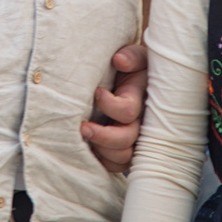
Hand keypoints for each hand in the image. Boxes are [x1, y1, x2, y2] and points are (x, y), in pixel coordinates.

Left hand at [83, 43, 146, 172]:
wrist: (129, 76)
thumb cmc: (130, 66)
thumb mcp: (134, 56)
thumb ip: (130, 56)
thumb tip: (119, 60)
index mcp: (139, 100)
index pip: (128, 111)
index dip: (110, 105)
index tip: (97, 92)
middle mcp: (138, 123)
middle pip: (127, 139)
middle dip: (103, 136)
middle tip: (83, 127)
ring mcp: (131, 138)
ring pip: (122, 156)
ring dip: (102, 150)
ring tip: (84, 138)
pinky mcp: (122, 149)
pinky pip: (115, 165)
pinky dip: (102, 161)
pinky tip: (88, 149)